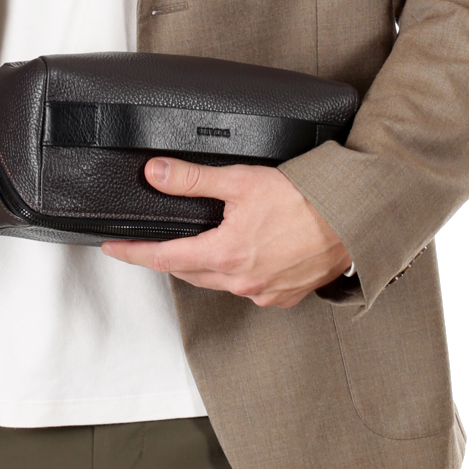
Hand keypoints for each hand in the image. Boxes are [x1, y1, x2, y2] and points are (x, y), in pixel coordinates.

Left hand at [101, 157, 352, 308]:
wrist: (356, 218)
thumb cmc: (307, 200)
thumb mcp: (242, 180)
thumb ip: (193, 179)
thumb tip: (155, 173)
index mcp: (224, 255)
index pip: (162, 257)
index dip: (133, 252)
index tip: (112, 248)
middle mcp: (241, 282)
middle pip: (189, 272)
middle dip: (169, 257)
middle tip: (154, 242)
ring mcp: (264, 293)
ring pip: (219, 282)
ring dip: (204, 266)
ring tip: (200, 245)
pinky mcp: (285, 296)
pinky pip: (249, 289)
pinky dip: (238, 274)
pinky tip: (244, 256)